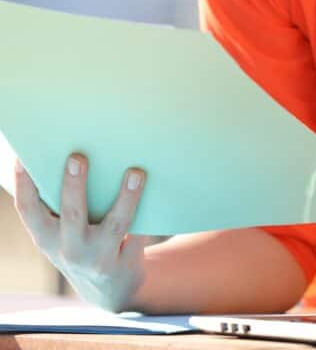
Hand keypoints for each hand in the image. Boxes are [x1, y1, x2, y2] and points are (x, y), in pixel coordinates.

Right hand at [13, 153, 159, 312]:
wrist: (111, 291)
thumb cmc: (84, 245)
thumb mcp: (63, 234)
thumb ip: (59, 207)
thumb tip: (70, 153)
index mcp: (48, 238)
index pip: (28, 211)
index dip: (23, 185)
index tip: (23, 158)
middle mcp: (69, 250)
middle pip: (71, 214)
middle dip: (73, 186)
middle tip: (78, 157)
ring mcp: (98, 259)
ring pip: (114, 225)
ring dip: (126, 198)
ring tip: (136, 172)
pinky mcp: (125, 264)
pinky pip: (141, 235)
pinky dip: (151, 216)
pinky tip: (162, 194)